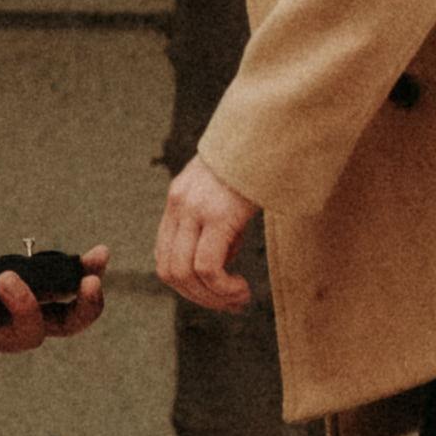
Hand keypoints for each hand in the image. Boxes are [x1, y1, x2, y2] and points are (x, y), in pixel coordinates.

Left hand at [0, 195, 111, 397]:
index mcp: (8, 297)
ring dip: (27, 304)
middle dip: (84, 305)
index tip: (100, 254)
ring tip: (7, 278)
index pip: (57, 289)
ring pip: (29, 332)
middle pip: (64, 322)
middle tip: (90, 282)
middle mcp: (6, 319)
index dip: (82, 274)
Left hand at [150, 155, 261, 313]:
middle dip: (199, 298)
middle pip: (170, 271)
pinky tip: (241, 288)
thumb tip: (220, 269)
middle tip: (230, 304)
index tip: (215, 294)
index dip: (186, 285)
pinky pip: (207, 267)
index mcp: (177, 200)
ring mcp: (195, 209)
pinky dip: (222, 288)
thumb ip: (216, 228)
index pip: (164, 256)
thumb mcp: (226, 196)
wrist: (271, 132)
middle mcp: (179, 204)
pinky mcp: (218, 215)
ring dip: (212, 297)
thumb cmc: (256, 165)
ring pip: (186, 273)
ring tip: (239, 299)